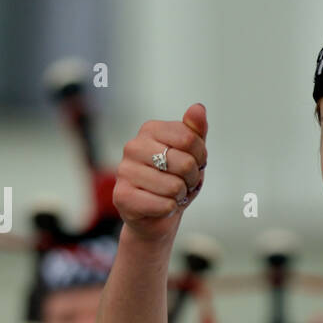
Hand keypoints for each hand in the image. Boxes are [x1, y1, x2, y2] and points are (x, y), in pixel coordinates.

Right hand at [112, 103, 208, 241]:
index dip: (201, 157)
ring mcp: (124, 170)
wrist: (156, 214)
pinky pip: (164, 204)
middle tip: (183, 183)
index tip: (195, 164)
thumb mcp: (191, 154)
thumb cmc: (174, 179)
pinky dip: (170, 209)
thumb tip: (198, 108)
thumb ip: (195, 131)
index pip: (190, 139)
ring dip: (180, 196)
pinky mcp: (122, 196)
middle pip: (185, 163)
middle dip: (192, 179)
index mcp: (150, 130)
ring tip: (171, 195)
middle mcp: (133, 146)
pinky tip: (161, 206)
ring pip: (175, 186)